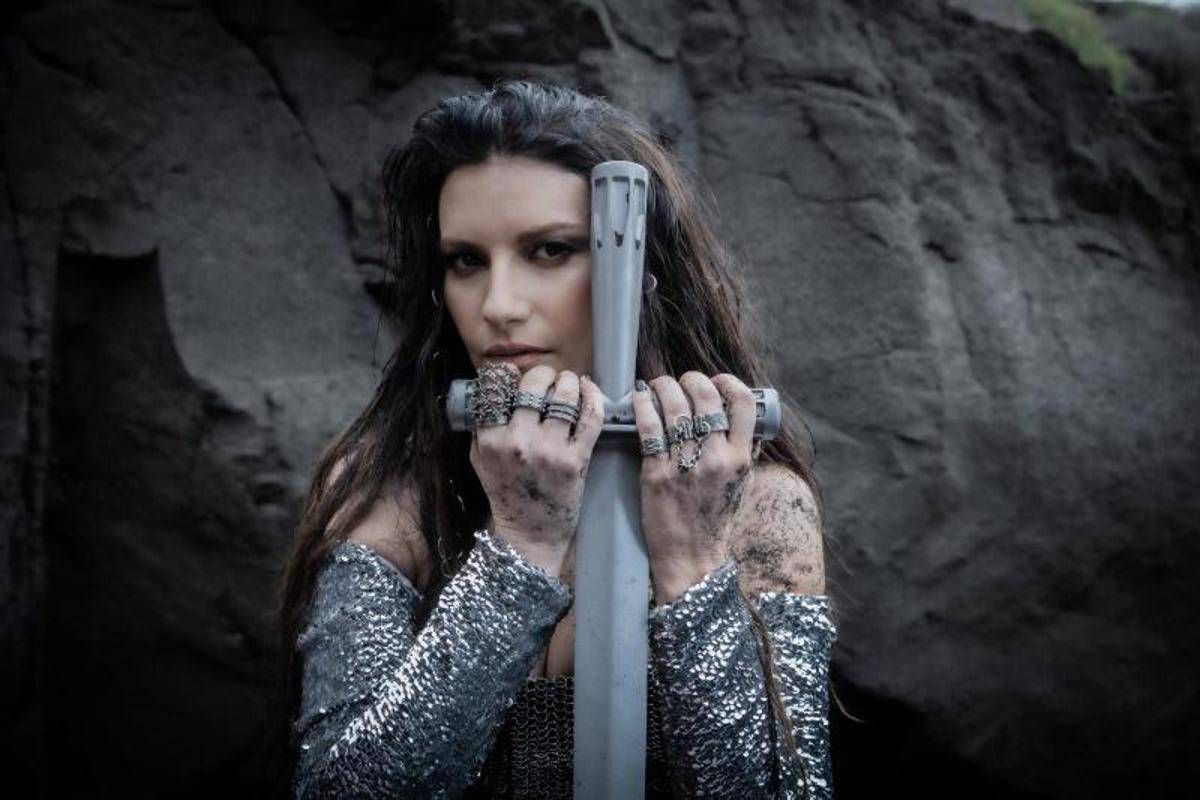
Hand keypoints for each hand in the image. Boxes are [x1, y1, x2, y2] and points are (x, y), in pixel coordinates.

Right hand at [469, 363, 604, 576]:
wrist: (530, 534)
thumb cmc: (506, 494)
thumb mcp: (480, 460)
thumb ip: (482, 427)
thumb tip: (491, 390)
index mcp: (490, 440)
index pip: (497, 387)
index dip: (509, 375)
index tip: (517, 376)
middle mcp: (518, 442)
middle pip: (534, 385)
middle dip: (544, 375)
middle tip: (550, 380)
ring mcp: (549, 451)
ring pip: (565, 396)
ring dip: (570, 383)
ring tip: (570, 384)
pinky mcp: (576, 461)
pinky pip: (590, 418)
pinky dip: (593, 398)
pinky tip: (590, 390)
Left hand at [632, 372, 756, 602]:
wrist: (692, 558)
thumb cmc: (714, 520)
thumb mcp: (740, 484)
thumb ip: (741, 451)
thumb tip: (739, 417)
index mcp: (740, 459)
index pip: (743, 404)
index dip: (728, 382)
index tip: (716, 380)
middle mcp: (715, 459)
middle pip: (705, 397)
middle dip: (691, 379)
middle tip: (681, 380)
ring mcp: (685, 466)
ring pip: (675, 408)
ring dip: (664, 387)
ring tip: (657, 385)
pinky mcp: (656, 474)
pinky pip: (649, 428)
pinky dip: (643, 406)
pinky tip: (641, 398)